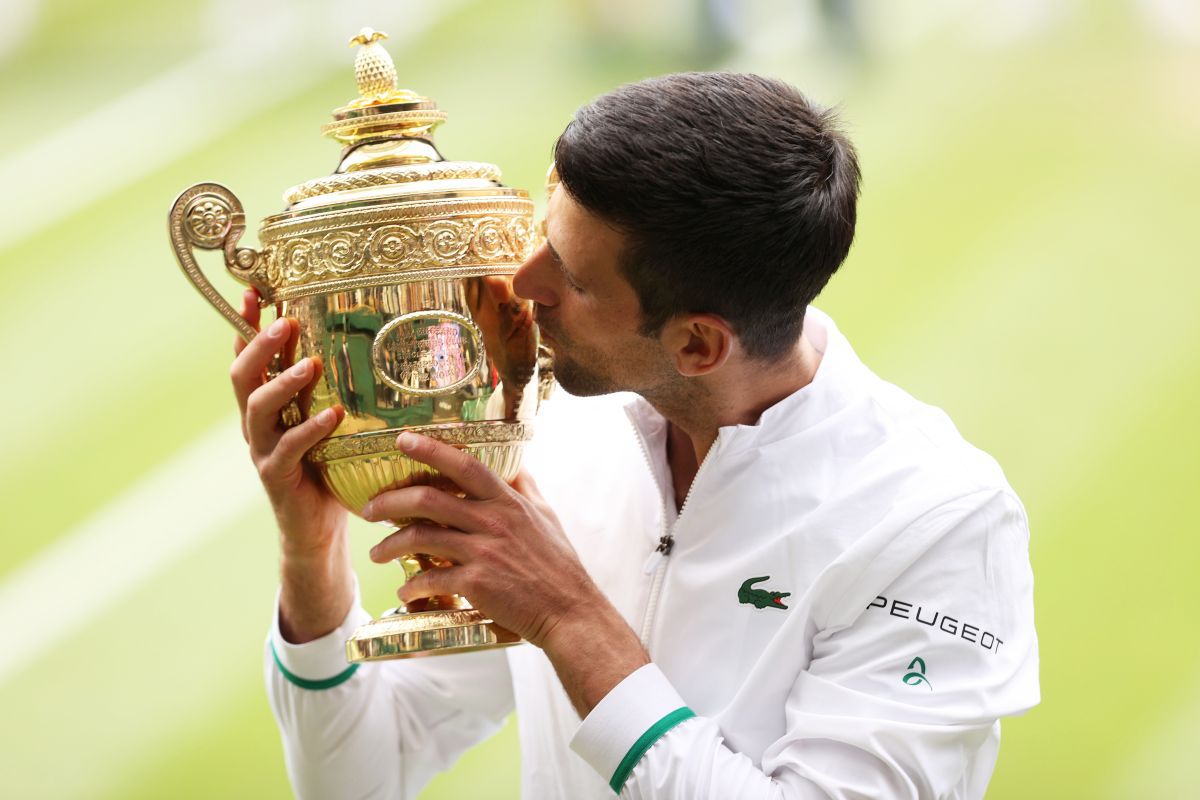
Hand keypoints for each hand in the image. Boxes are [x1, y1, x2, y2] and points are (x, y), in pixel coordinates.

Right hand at [230, 289, 351, 641]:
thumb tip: (369, 346)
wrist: (318, 532)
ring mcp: (262, 451)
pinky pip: (287, 449)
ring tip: (308, 364)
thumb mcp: (329, 423)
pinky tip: (331, 415)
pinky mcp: (278, 478)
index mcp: (265, 406)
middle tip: (283, 321)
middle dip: (259, 344)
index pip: (246, 357)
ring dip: (282, 382)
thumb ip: (333, 390)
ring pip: (257, 408)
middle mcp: (255, 425)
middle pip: (242, 376)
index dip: (245, 325)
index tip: (252, 291)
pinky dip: (308, 430)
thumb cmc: (329, 470)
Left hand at [365, 432, 649, 714]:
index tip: (402, 440)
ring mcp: (483, 552)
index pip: (465, 464)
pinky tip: (405, 591)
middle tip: (370, 509)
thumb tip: (517, 465)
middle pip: (429, 499)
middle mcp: (493, 522)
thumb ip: (527, 489)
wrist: (569, 612)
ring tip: (377, 553)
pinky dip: (411, 585)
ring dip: (390, 544)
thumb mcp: (547, 516)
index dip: (431, 449)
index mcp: (508, 502)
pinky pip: (431, 578)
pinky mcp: (476, 583)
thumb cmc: (559, 566)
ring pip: (421, 537)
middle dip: (391, 501)